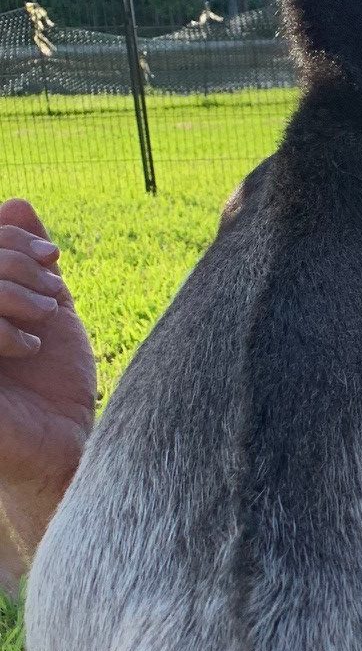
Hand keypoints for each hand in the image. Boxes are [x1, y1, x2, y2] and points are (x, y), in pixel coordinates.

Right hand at [0, 198, 96, 561]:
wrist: (65, 447)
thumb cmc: (53, 385)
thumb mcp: (46, 309)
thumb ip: (26, 258)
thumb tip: (15, 203)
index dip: (6, 240)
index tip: (53, 257)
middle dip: (12, 262)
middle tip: (54, 289)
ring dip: (9, 291)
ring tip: (46, 314)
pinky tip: (29, 347)